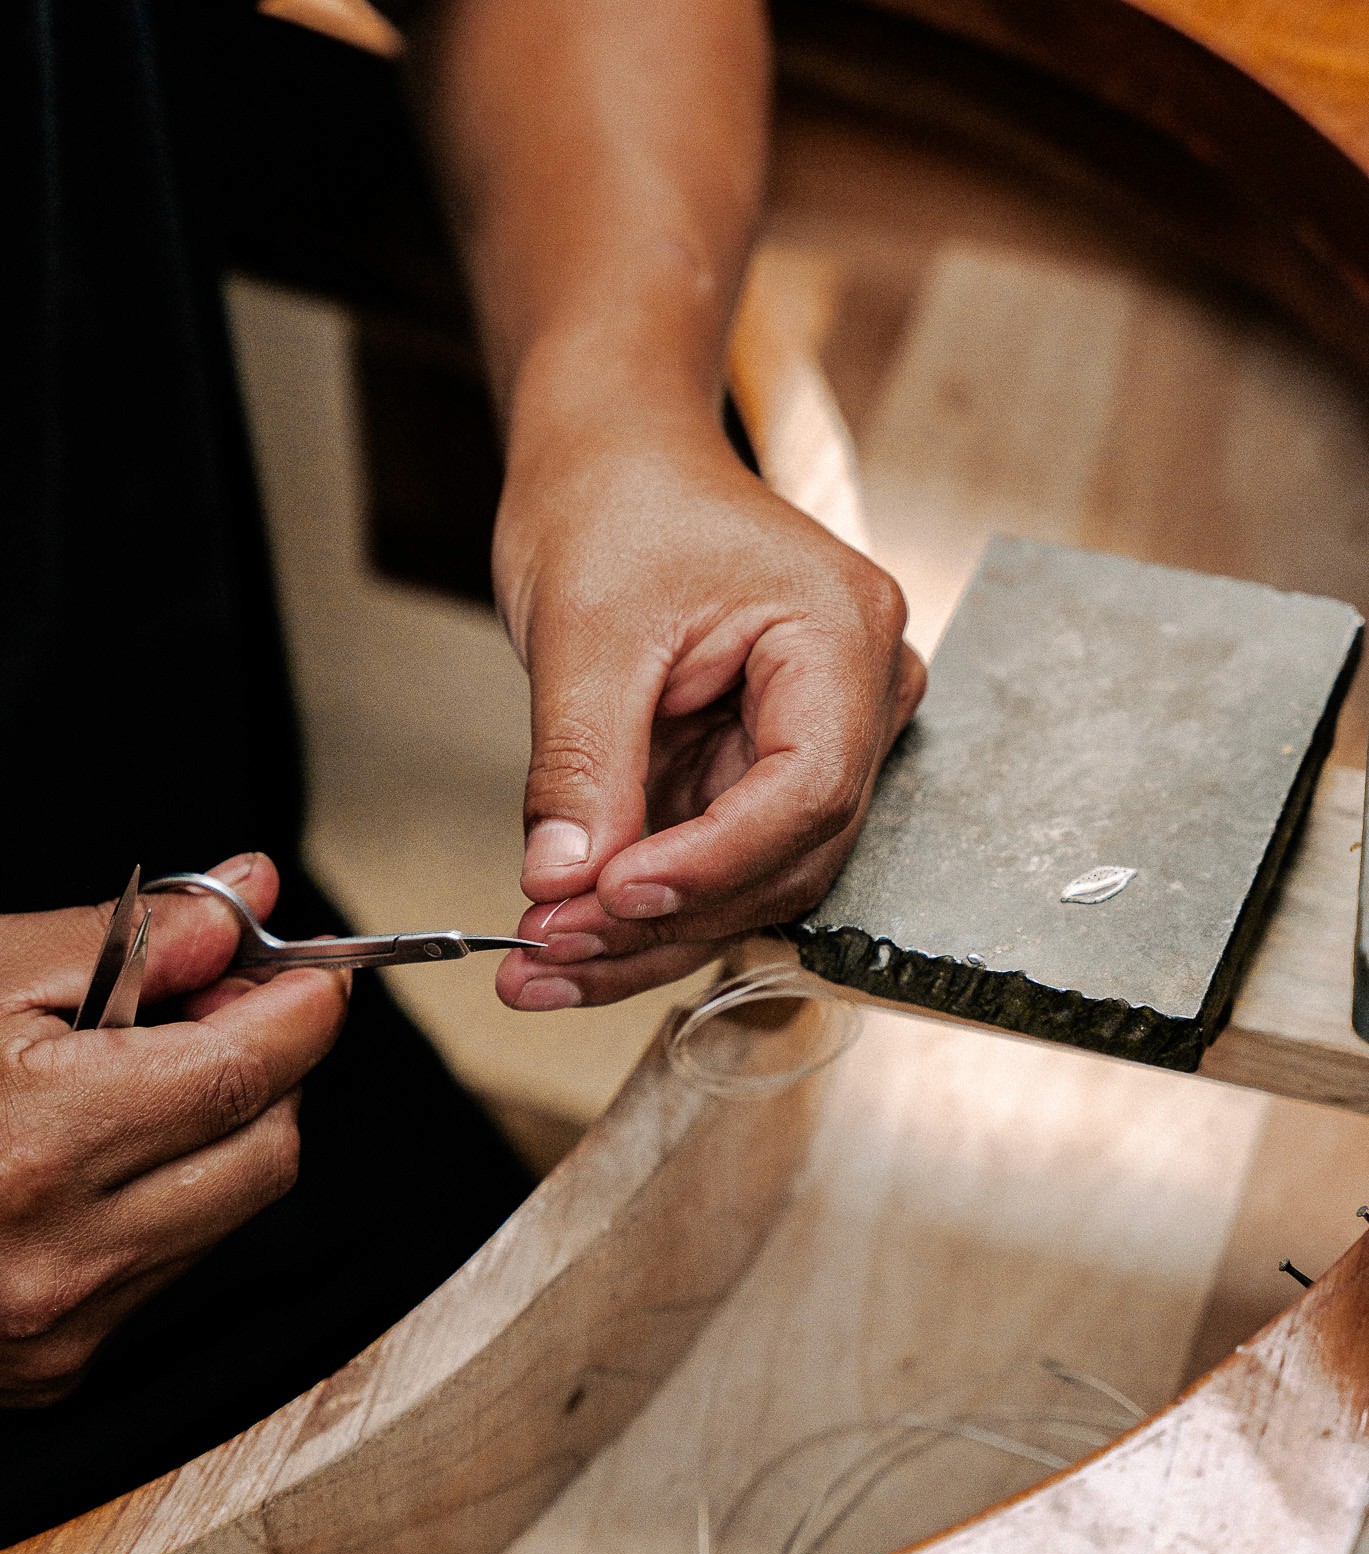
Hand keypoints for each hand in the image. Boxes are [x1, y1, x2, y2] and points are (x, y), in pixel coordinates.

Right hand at [0, 855, 348, 1406]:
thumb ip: (133, 939)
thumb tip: (242, 901)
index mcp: (38, 1145)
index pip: (246, 1073)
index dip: (301, 1008)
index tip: (310, 967)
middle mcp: (57, 1257)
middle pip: (265, 1147)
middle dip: (270, 1067)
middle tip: (224, 1006)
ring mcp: (58, 1326)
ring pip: (232, 1209)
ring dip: (223, 1130)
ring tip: (144, 1073)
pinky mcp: (53, 1366)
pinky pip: (172, 1264)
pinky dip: (170, 1196)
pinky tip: (103, 1152)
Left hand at [493, 423, 924, 1008]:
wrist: (613, 458)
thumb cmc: (616, 500)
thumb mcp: (583, 627)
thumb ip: (582, 762)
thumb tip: (564, 884)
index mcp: (840, 636)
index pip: (808, 788)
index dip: (713, 862)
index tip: (613, 898)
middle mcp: (854, 698)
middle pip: (784, 854)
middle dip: (665, 918)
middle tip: (549, 952)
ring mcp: (811, 740)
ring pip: (749, 879)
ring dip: (646, 934)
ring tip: (538, 966)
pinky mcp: (758, 771)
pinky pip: (712, 861)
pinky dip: (640, 906)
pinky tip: (565, 936)